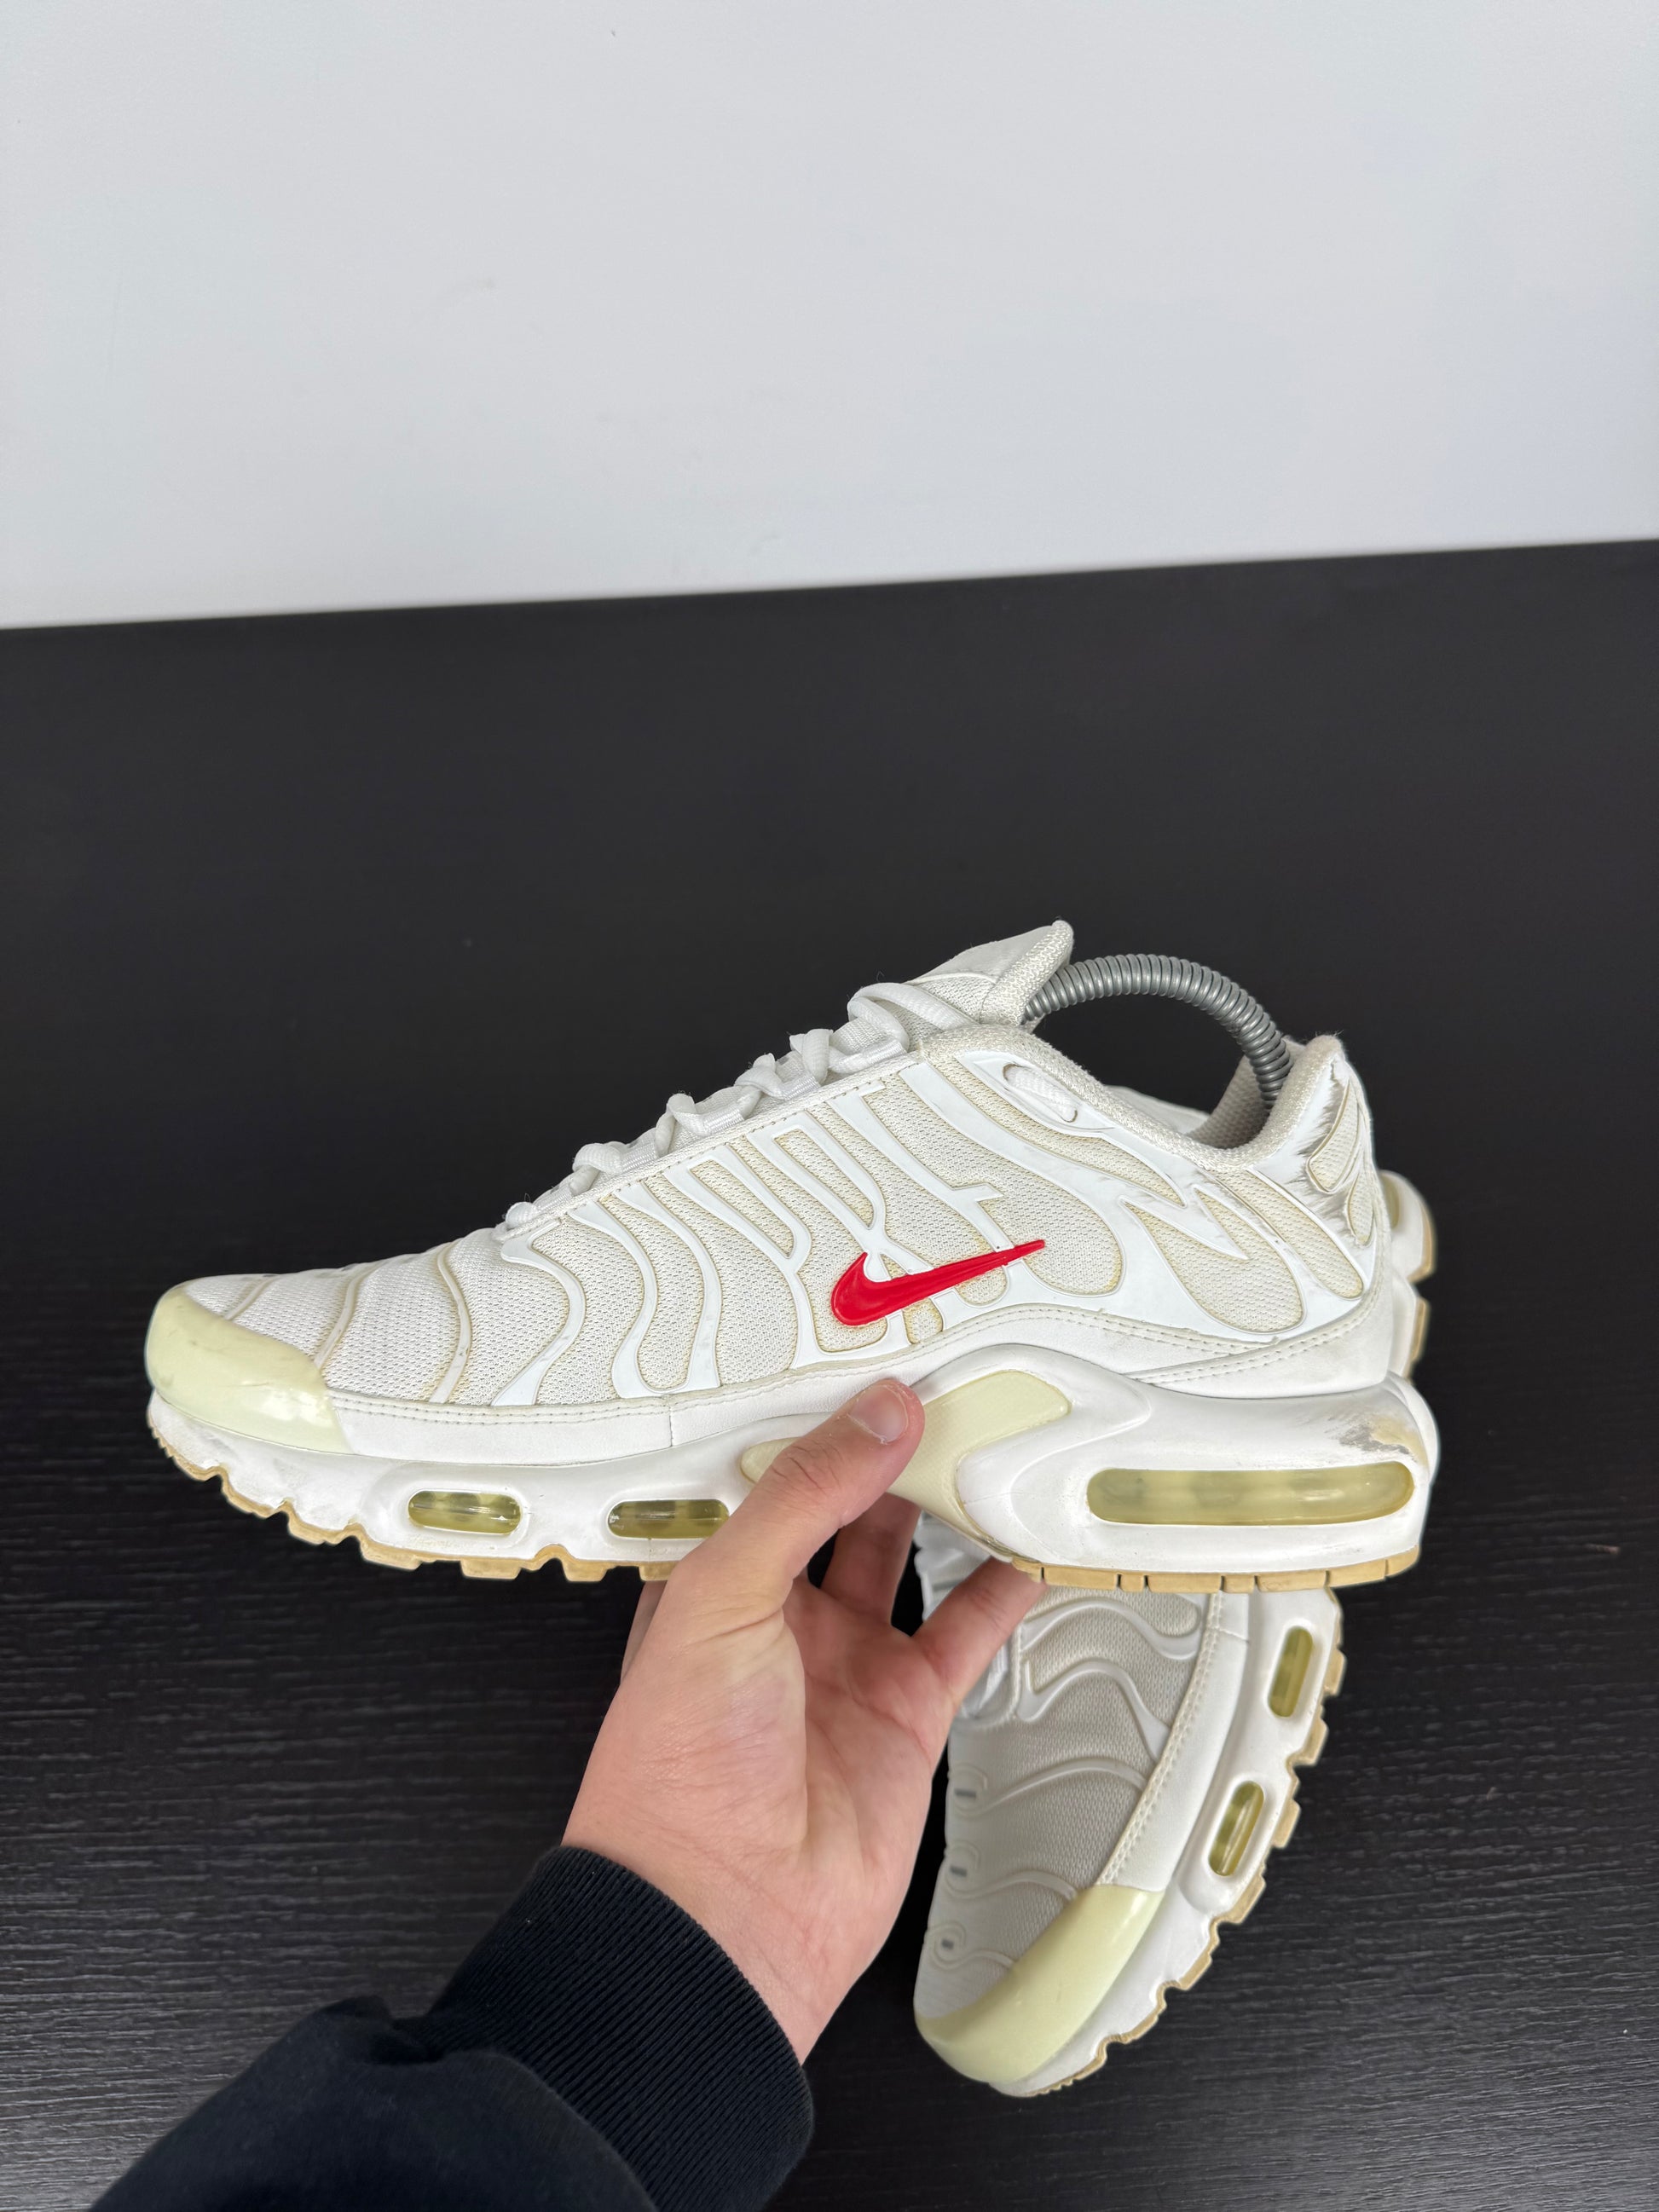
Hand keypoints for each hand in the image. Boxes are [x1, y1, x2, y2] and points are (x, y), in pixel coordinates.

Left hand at [563, 1379, 1038, 2059]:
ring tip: (989, 1441)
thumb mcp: (720, 1595)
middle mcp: (774, 1617)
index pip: (765, 1474)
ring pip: (908, 1558)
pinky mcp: (904, 1714)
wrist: (723, 1914)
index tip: (862, 1363)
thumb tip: (874, 1418)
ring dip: (946, 1507)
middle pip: (842, 1507)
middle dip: (887, 1451)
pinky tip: (1029, 1546)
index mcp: (706, 1580)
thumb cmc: (676, 1771)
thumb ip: (801, 1497)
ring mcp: (842, 1665)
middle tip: (941, 1388)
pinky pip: (964, 1632)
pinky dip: (1002, 1590)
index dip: (812, 1420)